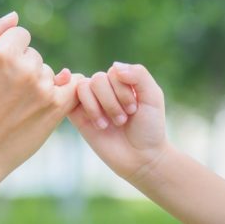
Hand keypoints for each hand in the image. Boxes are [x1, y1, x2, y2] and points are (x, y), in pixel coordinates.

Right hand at [0, 12, 82, 178]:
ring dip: (38, 81)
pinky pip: (73, 85)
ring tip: (18, 104)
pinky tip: (54, 93)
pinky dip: (67, 86)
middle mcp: (27, 69)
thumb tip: (15, 16)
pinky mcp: (57, 107)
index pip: (20, 34)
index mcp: (2, 55)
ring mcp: (44, 89)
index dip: (8, 49)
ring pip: (49, 71)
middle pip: (34, 54)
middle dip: (22, 65)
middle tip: (5, 90)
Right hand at [69, 62, 166, 180]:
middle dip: (112, 101)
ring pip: (84, 86)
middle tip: (123, 119)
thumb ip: (139, 74)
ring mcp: (91, 101)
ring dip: (101, 106)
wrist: (141, 157)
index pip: (114, 71)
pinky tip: (100, 124)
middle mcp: (105, 89)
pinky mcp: (79, 115)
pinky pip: (72, 99)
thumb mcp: (152, 96)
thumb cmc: (149, 127)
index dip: (123, 90)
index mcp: (122, 81)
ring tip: (110, 124)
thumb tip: (114, 66)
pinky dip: (88, 108)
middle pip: (98, 78)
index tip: (135, 109)